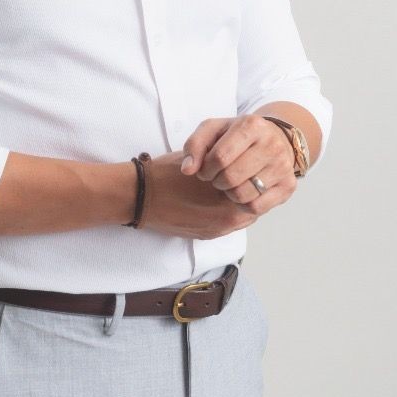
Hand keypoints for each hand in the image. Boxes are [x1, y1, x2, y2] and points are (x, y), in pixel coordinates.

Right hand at [136, 150, 258, 239]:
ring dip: (238, 205)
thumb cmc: (167, 174)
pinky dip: (225, 214)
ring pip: (241, 218)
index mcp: (228, 201)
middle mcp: (226, 221)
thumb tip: (240, 163)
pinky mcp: (204, 235)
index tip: (249, 168)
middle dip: (249, 193)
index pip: (257, 192)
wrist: (140, 196)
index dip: (254, 178)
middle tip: (242, 178)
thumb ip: (225, 165)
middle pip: (252, 208)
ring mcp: (215, 230)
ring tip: (226, 190)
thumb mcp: (201, 160)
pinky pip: (226, 225)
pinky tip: (213, 200)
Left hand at [179, 115, 296, 215]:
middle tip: (216, 178)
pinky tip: (243, 191)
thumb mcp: (213, 130)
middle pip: (231, 177)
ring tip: (230, 183)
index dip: (205, 169)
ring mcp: (283, 166)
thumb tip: (187, 170)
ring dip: (229, 193)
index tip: (205, 169)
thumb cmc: (237, 136)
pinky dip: (244, 204)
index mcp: (252, 125)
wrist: (274, 139)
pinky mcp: (288, 185)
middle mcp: (272, 144)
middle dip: (216, 182)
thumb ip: (194, 145)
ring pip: (243, 195)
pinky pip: (256, 207)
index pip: (219, 157)